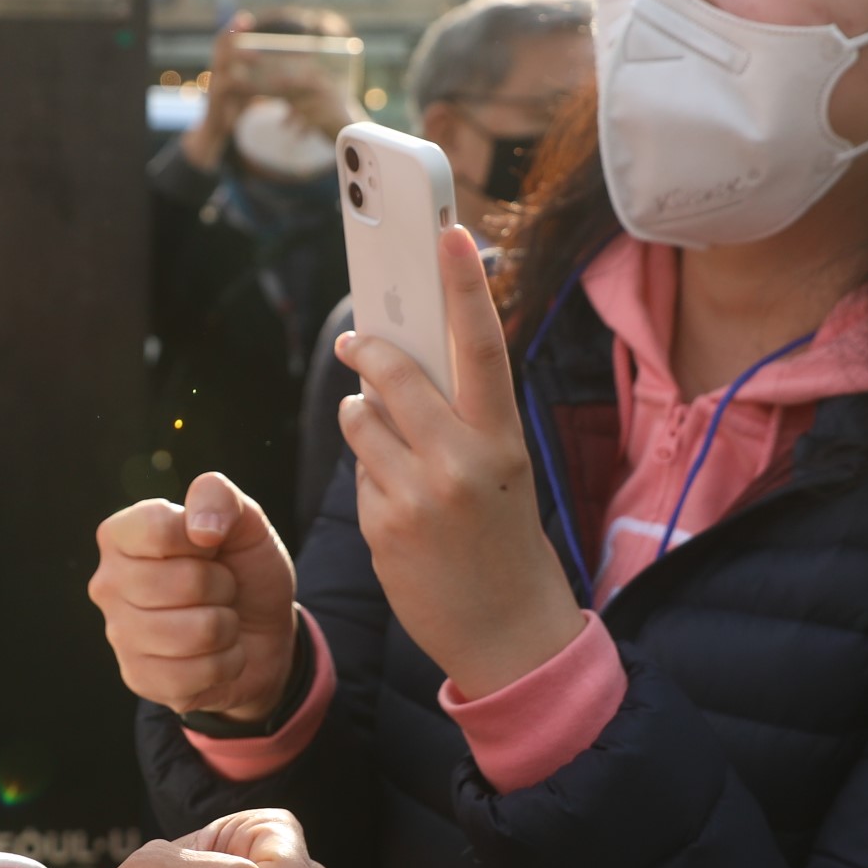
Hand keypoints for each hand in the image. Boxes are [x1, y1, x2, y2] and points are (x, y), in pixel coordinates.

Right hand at [90, 472, 298, 724]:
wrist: (258, 631)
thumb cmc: (241, 569)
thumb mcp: (243, 521)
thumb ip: (218, 498)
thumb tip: (201, 530)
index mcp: (120, 535)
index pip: (158, 529)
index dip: (205, 537)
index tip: (211, 545)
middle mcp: (107, 583)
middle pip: (186, 583)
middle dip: (223, 586)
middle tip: (220, 587)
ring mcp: (119, 635)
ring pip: (199, 632)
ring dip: (227, 626)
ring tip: (217, 618)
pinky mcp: (139, 678)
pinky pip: (199, 673)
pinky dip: (226, 663)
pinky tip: (214, 653)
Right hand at [181, 14, 258, 171]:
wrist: (216, 132)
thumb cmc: (233, 107)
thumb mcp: (247, 88)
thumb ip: (259, 76)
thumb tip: (285, 69)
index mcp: (222, 66)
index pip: (224, 42)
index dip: (233, 29)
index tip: (245, 18)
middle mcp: (215, 73)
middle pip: (219, 48)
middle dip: (232, 34)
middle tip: (247, 24)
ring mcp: (213, 87)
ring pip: (220, 65)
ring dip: (237, 57)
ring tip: (255, 54)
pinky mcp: (214, 102)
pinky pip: (223, 89)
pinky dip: (235, 82)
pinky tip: (245, 78)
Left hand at [335, 224, 583, 699]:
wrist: (510, 633)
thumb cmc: (506, 537)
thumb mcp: (504, 469)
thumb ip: (463, 416)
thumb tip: (401, 361)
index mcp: (503, 438)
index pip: (483, 346)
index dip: (465, 286)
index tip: (449, 234)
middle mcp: (462, 462)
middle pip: (394, 372)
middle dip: (369, 351)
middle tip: (358, 343)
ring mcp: (419, 496)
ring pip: (362, 420)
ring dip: (364, 419)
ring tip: (387, 443)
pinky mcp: (384, 527)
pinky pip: (359, 475)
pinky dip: (370, 478)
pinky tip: (400, 509)